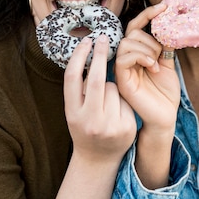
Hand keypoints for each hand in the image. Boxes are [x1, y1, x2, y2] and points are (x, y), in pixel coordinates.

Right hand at [63, 35, 136, 163]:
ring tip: (107, 103)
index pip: (72, 78)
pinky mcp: (126, 128)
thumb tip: (87, 54)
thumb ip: (79, 90)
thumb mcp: (75, 112)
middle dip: (99, 54)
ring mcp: (109, 125)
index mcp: (72, 113)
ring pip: (112, 87)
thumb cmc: (85, 127)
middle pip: (95, 79)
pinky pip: (125, 100)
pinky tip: (119, 113)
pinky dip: (122, 100)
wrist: (98, 160)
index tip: (86, 41)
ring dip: (111, 87)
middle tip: (103, 38)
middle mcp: (89, 120)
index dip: (79, 56)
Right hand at [114, 5, 179, 136]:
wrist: (165, 116)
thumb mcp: (169, 62)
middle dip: (150, 38)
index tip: (165, 6)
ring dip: (147, 48)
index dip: (148, 14)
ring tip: (157, 63)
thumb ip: (165, 44)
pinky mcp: (121, 78)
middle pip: (132, 32)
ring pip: (128, 43)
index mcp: (137, 53)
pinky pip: (124, 57)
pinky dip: (141, 57)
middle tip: (161, 53)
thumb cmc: (165, 92)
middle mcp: (127, 59)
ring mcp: (123, 68)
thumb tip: (170, 22)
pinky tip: (153, 67)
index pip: (136, 27)